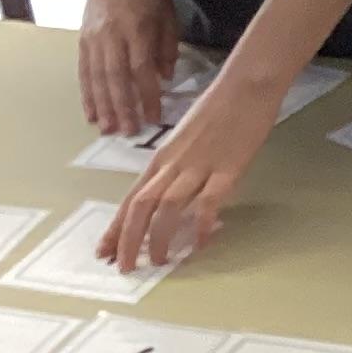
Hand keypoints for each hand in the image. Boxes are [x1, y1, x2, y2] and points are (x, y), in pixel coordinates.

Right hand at [78, 0, 181, 136]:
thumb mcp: (168, 15)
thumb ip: (167, 48)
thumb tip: (163, 78)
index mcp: (137, 30)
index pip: (142, 70)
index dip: (147, 96)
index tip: (154, 117)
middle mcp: (112, 36)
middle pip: (116, 78)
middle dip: (122, 108)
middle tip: (129, 132)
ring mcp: (94, 39)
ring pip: (97, 78)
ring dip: (103, 106)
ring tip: (108, 129)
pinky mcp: (83, 40)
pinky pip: (84, 71)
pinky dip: (87, 94)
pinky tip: (91, 111)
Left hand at [101, 65, 281, 271]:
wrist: (246, 85)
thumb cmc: (219, 107)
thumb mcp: (187, 139)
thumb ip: (178, 166)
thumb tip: (174, 195)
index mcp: (161, 158)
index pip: (131, 199)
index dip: (116, 228)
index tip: (105, 252)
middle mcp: (173, 164)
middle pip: (141, 207)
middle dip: (129, 240)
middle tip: (125, 267)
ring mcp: (199, 166)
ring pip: (167, 207)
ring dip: (159, 237)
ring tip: (159, 261)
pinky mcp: (227, 167)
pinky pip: (209, 201)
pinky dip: (202, 224)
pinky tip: (201, 243)